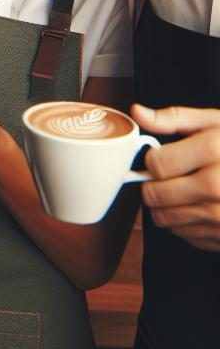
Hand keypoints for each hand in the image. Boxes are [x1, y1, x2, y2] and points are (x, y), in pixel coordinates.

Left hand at [133, 104, 219, 250]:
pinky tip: (201, 207)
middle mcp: (218, 186)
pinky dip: (186, 224)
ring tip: (183, 191)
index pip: (157, 164)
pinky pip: (185, 235)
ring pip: (164, 218)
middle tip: (167, 177)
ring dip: (165, 206)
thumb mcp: (216, 123)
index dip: (152, 159)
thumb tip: (137, 113)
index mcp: (214, 152)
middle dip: (153, 184)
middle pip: (155, 194)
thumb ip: (174, 118)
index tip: (161, 157)